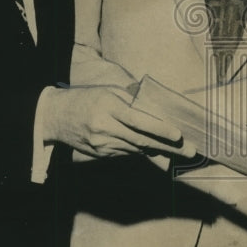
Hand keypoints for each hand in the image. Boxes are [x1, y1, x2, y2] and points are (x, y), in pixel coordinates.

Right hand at [43, 85, 196, 157]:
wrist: (56, 117)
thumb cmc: (86, 98)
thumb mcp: (107, 91)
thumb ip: (131, 99)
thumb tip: (156, 108)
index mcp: (108, 107)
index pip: (138, 120)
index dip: (159, 129)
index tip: (178, 134)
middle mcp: (105, 128)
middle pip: (142, 140)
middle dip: (169, 146)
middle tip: (190, 150)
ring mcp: (102, 144)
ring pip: (136, 149)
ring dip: (159, 150)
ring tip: (180, 151)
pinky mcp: (100, 154)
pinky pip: (127, 153)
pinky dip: (143, 151)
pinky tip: (156, 149)